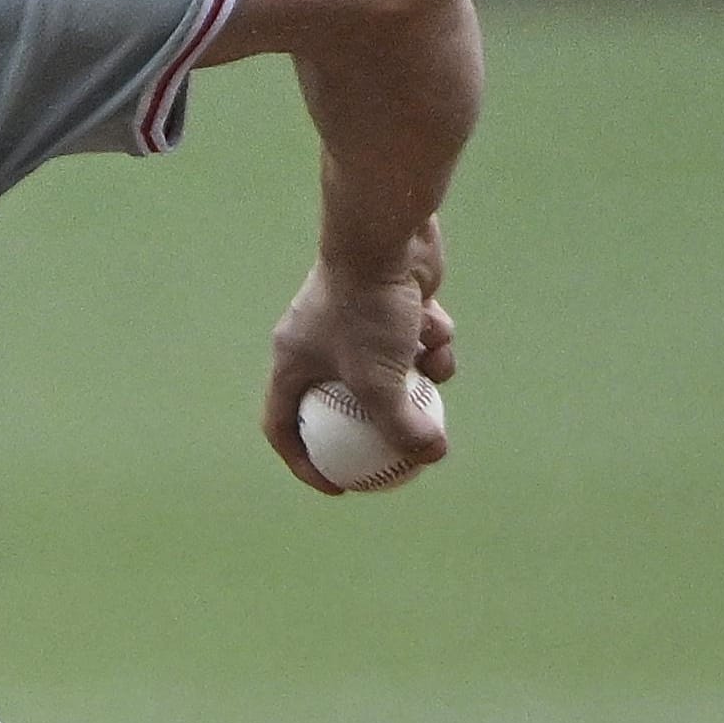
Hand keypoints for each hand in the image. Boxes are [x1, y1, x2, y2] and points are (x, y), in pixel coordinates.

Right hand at [261, 216, 455, 494]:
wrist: (382, 236)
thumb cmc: (367, 311)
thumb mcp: (381, 383)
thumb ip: (402, 428)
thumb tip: (430, 456)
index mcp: (292, 361)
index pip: (283, 425)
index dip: (305, 462)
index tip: (339, 486)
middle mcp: (315, 340)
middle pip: (343, 399)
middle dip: (378, 422)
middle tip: (401, 453)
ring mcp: (352, 319)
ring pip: (389, 368)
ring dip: (419, 375)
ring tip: (434, 366)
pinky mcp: (387, 301)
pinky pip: (412, 338)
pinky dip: (430, 341)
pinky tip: (439, 328)